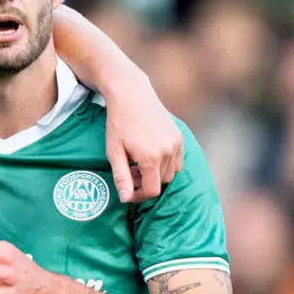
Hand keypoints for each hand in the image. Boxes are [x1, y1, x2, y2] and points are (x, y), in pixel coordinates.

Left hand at [103, 73, 182, 202]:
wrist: (132, 95)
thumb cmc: (118, 124)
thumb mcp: (114, 152)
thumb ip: (121, 177)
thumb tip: (126, 199)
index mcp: (151, 157)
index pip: (152, 191)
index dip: (138, 196)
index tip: (128, 192)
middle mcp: (168, 151)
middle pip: (160, 183)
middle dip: (145, 183)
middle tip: (129, 171)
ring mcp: (176, 144)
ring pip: (170, 173)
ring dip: (155, 174)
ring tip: (138, 163)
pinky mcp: (180, 137)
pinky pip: (177, 161)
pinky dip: (166, 164)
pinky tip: (150, 154)